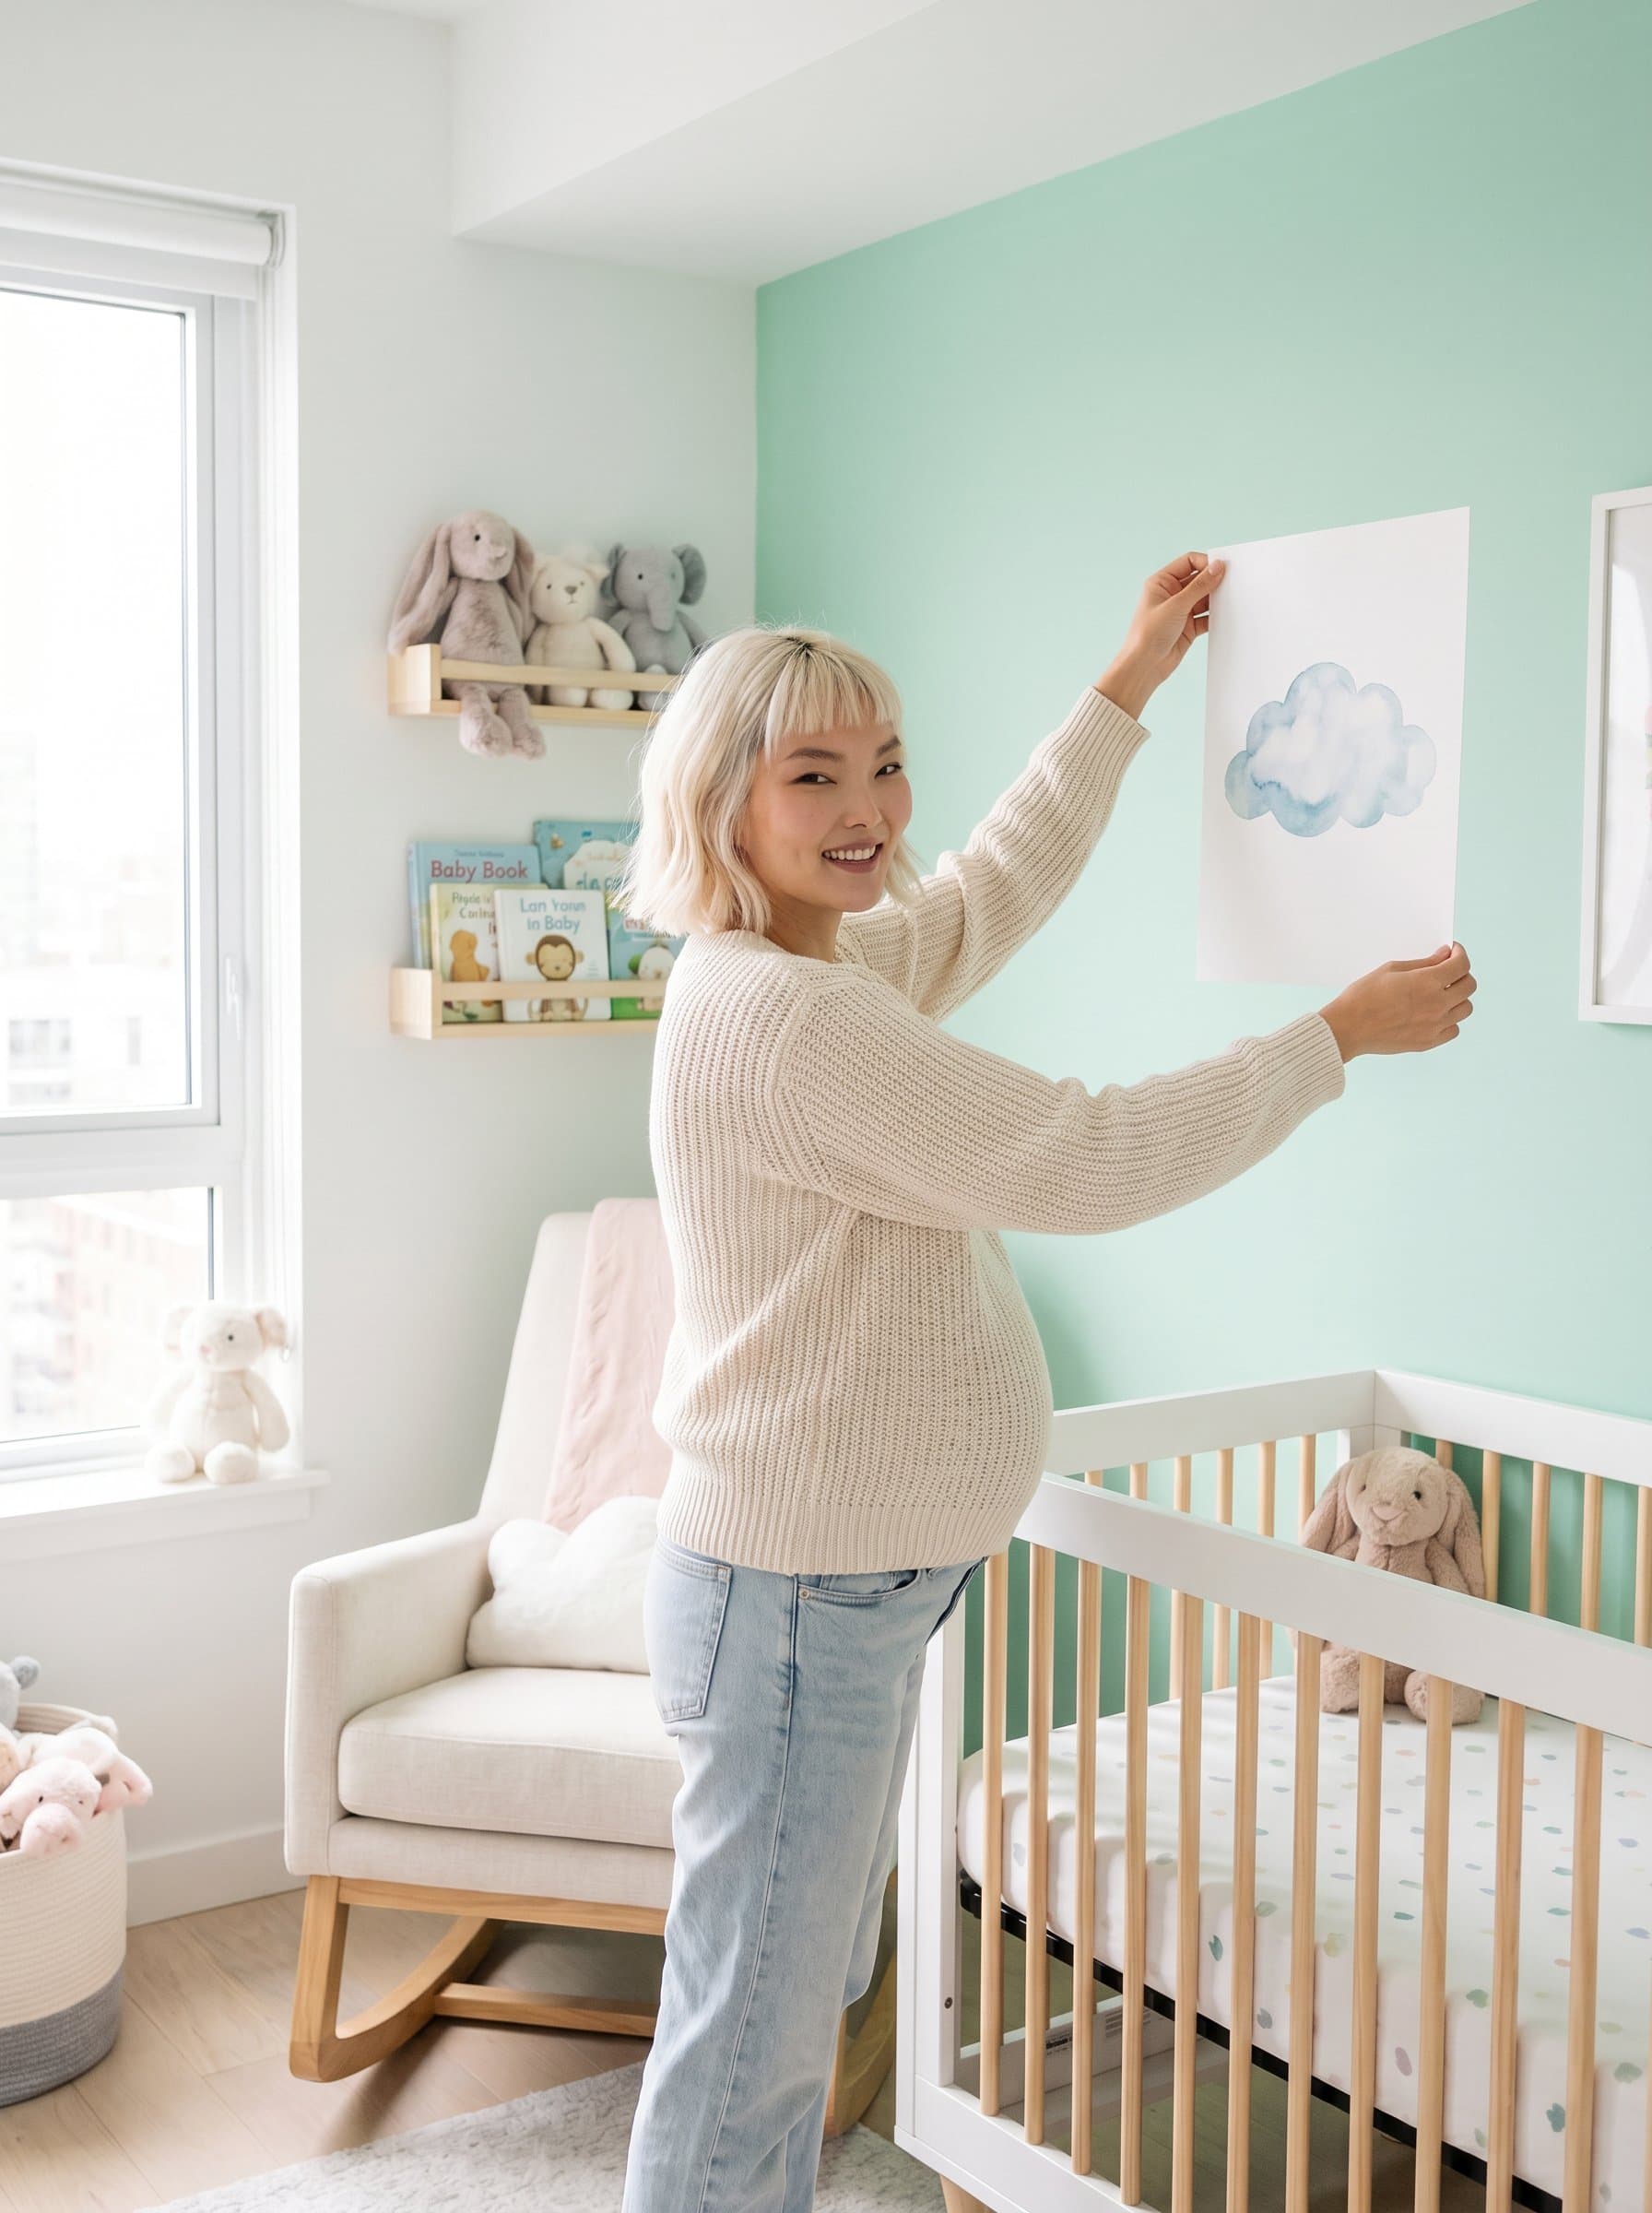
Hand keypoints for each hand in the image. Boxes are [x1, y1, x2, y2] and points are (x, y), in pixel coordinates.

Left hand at [1093, 551, 1227, 720]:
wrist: (1144, 666)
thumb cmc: (1149, 633)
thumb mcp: (1176, 605)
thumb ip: (1199, 586)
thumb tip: (1218, 566)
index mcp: (1161, 582)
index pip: (1188, 562)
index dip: (1206, 562)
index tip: (1223, 567)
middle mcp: (1171, 594)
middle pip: (1199, 579)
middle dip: (1214, 581)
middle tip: (1232, 582)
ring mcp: (1181, 610)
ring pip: (1204, 598)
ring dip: (1216, 599)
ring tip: (1230, 599)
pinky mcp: (1188, 627)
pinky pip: (1206, 616)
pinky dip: (1215, 616)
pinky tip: (1225, 616)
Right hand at [1318, 942, 1476, 1060]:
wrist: (1347, 1028)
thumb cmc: (1364, 995)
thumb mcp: (1392, 969)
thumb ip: (1423, 963)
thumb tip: (1444, 956)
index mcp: (1428, 982)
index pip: (1462, 964)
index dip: (1460, 953)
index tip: (1452, 952)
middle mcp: (1437, 1004)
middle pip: (1470, 985)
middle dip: (1461, 973)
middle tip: (1447, 971)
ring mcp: (1435, 1026)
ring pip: (1466, 1008)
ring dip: (1458, 997)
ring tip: (1442, 994)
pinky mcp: (1428, 1042)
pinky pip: (1454, 1029)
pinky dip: (1450, 1020)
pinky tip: (1435, 1014)